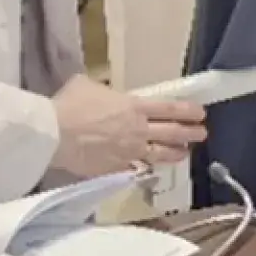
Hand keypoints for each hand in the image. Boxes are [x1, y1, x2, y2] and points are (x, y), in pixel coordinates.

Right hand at [49, 74, 207, 175]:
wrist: (54, 134)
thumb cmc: (70, 104)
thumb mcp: (88, 85)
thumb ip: (103, 90)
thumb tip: (103, 93)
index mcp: (134, 107)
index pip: (170, 108)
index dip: (188, 111)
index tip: (200, 113)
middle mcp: (137, 130)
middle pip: (172, 133)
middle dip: (190, 133)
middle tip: (202, 133)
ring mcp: (128, 153)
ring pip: (160, 155)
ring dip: (175, 154)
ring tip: (184, 153)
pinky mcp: (115, 169)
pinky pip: (136, 169)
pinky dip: (145, 168)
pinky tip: (149, 168)